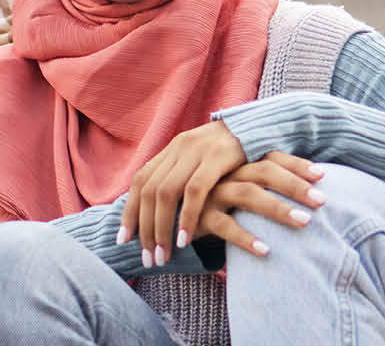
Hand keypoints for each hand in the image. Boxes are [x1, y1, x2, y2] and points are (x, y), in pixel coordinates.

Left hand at [120, 121, 253, 267]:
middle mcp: (179, 147)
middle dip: (145, 228)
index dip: (129, 211)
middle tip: (148, 258)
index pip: (140, 182)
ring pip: (166, 193)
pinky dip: (186, 217)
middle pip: (149, 191)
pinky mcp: (218, 156)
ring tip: (163, 255)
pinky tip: (184, 240)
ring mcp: (197, 150)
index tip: (123, 241)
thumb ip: (181, 179)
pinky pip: (195, 191)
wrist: (262, 126)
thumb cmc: (232, 155)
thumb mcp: (201, 162)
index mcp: (171, 149)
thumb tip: (156, 210)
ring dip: (161, 228)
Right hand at [196, 152, 326, 257]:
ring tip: (304, 222)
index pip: (271, 157)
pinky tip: (266, 250)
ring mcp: (211, 192)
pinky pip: (225, 225)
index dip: (296, 164)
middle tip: (322, 201)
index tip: (323, 175)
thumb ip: (261, 185)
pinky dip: (246, 237)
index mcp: (237, 162)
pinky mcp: (199, 215)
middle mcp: (226, 172)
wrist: (171, 211)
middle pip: (264, 171)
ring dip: (277, 208)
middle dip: (295, 185)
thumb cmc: (213, 200)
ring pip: (247, 194)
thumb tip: (305, 189)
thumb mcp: (236, 187)